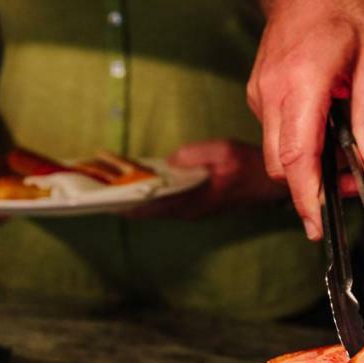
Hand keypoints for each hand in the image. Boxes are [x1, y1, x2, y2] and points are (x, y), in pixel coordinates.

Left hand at [119, 140, 287, 220]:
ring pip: (152, 207)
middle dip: (122, 200)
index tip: (103, 199)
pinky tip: (134, 179)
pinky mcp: (191, 203)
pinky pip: (162, 201)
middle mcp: (187, 210)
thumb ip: (195, 155)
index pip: (151, 207)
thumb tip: (170, 161)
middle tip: (96, 189)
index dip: (126, 203)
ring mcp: (189, 209)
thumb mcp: (223, 152)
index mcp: (192, 202)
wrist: (268, 184)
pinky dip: (146, 192)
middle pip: (146, 210)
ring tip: (107, 184)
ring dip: (132, 197)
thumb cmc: (247, 166)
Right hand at [248, 0, 363, 239]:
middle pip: (282, 166)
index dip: (308, 197)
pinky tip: (325, 131)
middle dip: (313, 189)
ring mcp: (259, 95)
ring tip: (345, 158)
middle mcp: (272, 94)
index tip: (318, 226)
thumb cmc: (345, 12)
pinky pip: (275, 136)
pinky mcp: (258, 96)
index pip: (297, 156)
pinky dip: (299, 147)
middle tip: (352, 187)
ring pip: (276, 155)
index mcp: (302, 84)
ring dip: (307, 169)